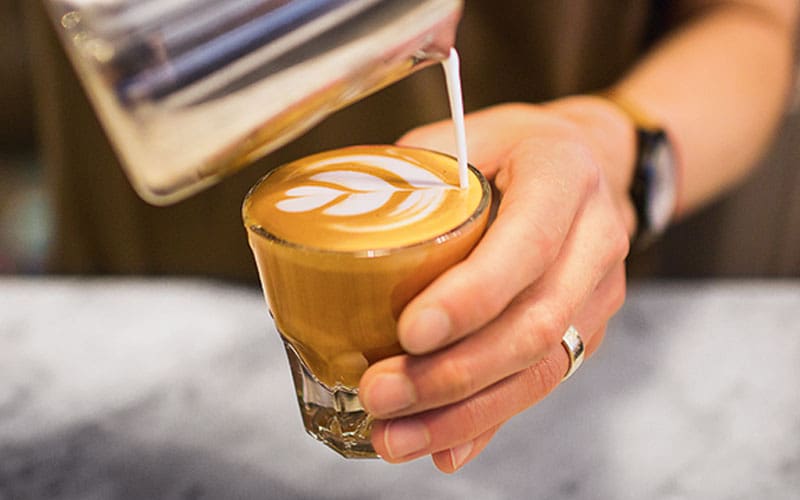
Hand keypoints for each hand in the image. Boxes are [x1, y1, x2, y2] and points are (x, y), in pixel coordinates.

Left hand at [358, 96, 636, 471]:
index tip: (409, 331)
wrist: (589, 164)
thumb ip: (414, 175)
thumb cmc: (517, 147)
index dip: (471, 296)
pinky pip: (541, 385)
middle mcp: (595, 240)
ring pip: (539, 370)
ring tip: (395, 436)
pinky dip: (487, 422)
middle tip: (380, 394)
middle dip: (451, 372)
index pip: (525, 248)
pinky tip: (442, 447)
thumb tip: (338, 219)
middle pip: (532, 326)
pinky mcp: (586, 330)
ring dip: (462, 413)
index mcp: (565, 177)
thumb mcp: (468, 136)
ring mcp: (597, 294)